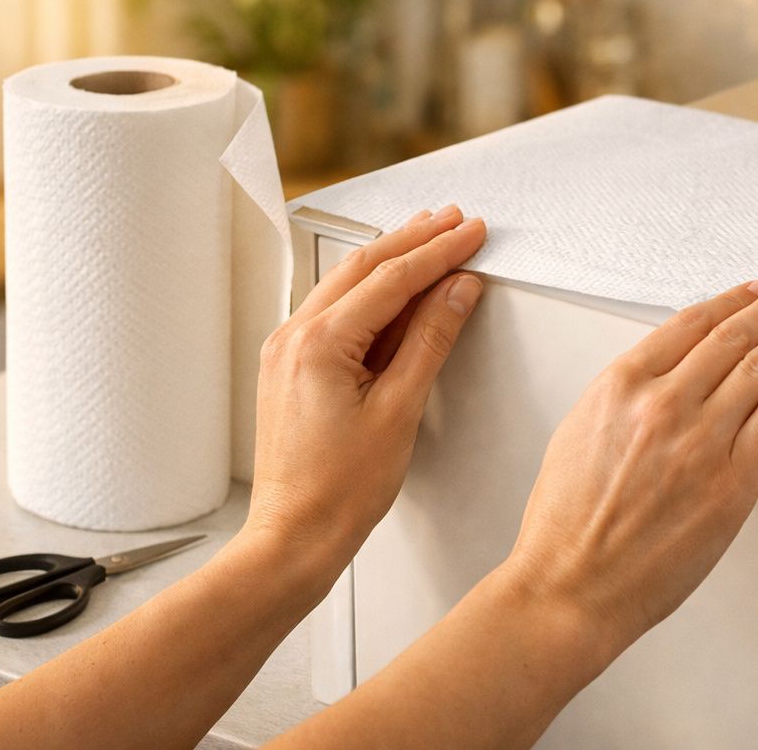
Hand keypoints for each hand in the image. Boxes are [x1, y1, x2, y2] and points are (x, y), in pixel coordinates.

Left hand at [246, 205, 486, 579]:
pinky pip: (331, 310)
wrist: (294, 537)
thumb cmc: (340, 491)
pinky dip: (367, 290)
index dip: (439, 252)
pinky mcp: (289, 367)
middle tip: (456, 220)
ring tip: (428, 236)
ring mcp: (286, 350)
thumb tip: (457, 292)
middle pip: (364, 268)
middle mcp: (293, 336)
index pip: (392, 279)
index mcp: (319, 344)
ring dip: (390, 258)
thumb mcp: (400, 410)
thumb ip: (430, 341)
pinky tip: (391, 286)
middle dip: (414, 240)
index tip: (472, 233)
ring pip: (344, 284)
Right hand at [501, 272, 757, 656]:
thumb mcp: (580, 430)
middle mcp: (664, 403)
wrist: (571, 586)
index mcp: (621, 384)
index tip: (755, 290)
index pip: (691, 323)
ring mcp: (702, 440)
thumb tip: (675, 373)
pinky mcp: (732, 481)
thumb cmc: (567, 524)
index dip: (733, 300)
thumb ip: (629, 395)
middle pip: (734, 336)